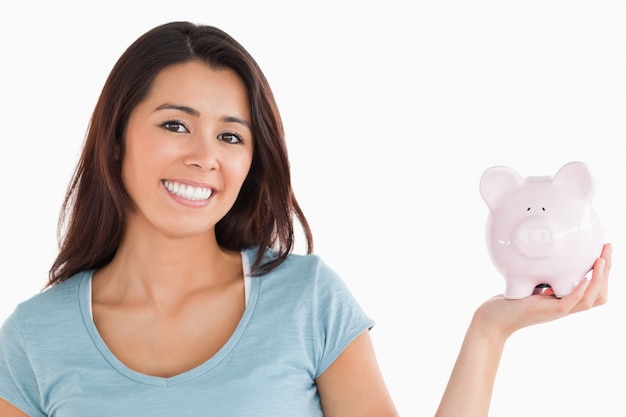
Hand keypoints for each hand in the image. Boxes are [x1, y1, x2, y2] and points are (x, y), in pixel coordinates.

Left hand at [473, 243, 611, 340]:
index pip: (595, 291)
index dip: (604, 274)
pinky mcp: (545, 312)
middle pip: (598, 295)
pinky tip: (585, 278)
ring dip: (599, 279)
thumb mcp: (531, 285)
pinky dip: (579, 291)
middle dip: (607, 272)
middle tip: (608, 248)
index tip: (604, 252)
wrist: (492, 320)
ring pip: (589, 300)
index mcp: (564, 301)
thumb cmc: (509, 303)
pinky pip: (569, 303)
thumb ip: (544, 278)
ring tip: (601, 260)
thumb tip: (551, 260)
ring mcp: (556, 311)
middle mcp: (564, 307)